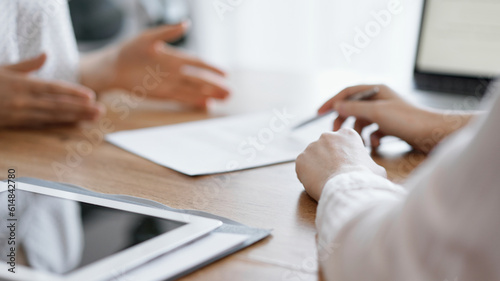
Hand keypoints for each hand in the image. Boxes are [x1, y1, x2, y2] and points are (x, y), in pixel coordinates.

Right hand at [0, 54, 103, 127]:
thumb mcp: (4, 68)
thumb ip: (27, 64)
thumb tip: (46, 55)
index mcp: (21, 84)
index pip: (53, 88)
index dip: (73, 92)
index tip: (90, 96)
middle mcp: (23, 100)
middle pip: (58, 105)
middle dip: (81, 108)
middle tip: (101, 110)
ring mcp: (19, 114)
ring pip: (52, 116)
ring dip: (74, 118)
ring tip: (93, 118)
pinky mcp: (15, 123)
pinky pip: (41, 124)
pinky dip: (58, 124)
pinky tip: (73, 125)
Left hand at [81, 22, 228, 108]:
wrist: (113, 67)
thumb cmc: (129, 50)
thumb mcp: (148, 37)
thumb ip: (168, 32)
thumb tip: (187, 24)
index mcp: (174, 57)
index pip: (198, 63)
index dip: (212, 68)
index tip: (226, 74)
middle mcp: (175, 72)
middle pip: (200, 80)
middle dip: (215, 86)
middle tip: (231, 92)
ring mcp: (170, 84)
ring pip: (194, 90)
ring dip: (209, 95)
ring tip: (224, 99)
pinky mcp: (162, 94)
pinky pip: (182, 98)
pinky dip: (194, 101)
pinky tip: (206, 104)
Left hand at [296, 129, 385, 200]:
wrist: (347, 188)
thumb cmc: (364, 179)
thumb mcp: (377, 169)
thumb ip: (370, 164)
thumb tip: (371, 170)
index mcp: (347, 134)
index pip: (342, 142)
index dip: (344, 155)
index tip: (345, 165)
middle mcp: (327, 135)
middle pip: (326, 147)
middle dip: (328, 159)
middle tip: (334, 174)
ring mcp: (312, 146)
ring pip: (313, 157)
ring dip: (317, 167)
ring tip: (326, 180)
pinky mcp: (301, 159)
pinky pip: (302, 166)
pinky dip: (307, 175)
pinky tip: (316, 183)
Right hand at [318, 84, 472, 152]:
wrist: (432, 134)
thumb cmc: (406, 120)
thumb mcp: (376, 113)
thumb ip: (354, 109)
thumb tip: (336, 106)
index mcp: (376, 90)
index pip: (348, 92)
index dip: (332, 101)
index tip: (319, 112)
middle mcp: (380, 99)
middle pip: (354, 107)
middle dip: (345, 119)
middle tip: (337, 131)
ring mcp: (386, 113)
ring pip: (363, 121)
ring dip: (359, 132)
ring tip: (359, 142)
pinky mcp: (391, 126)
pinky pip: (373, 131)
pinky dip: (371, 138)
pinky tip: (375, 145)